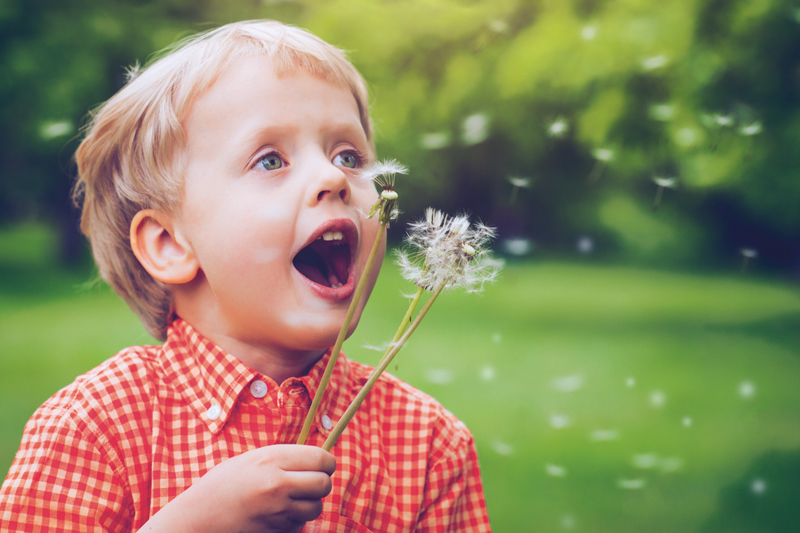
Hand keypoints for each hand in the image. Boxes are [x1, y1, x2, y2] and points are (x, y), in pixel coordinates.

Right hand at [140, 445, 335, 532]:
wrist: (200, 516)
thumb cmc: (224, 483)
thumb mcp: (253, 459)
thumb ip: (284, 458)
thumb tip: (317, 461)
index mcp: (272, 460)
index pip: (320, 459)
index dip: (327, 462)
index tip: (323, 465)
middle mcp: (278, 485)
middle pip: (324, 484)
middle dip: (322, 482)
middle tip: (311, 482)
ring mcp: (277, 511)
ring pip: (315, 507)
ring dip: (310, 503)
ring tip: (292, 498)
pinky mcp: (276, 531)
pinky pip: (300, 524)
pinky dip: (295, 519)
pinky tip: (278, 513)